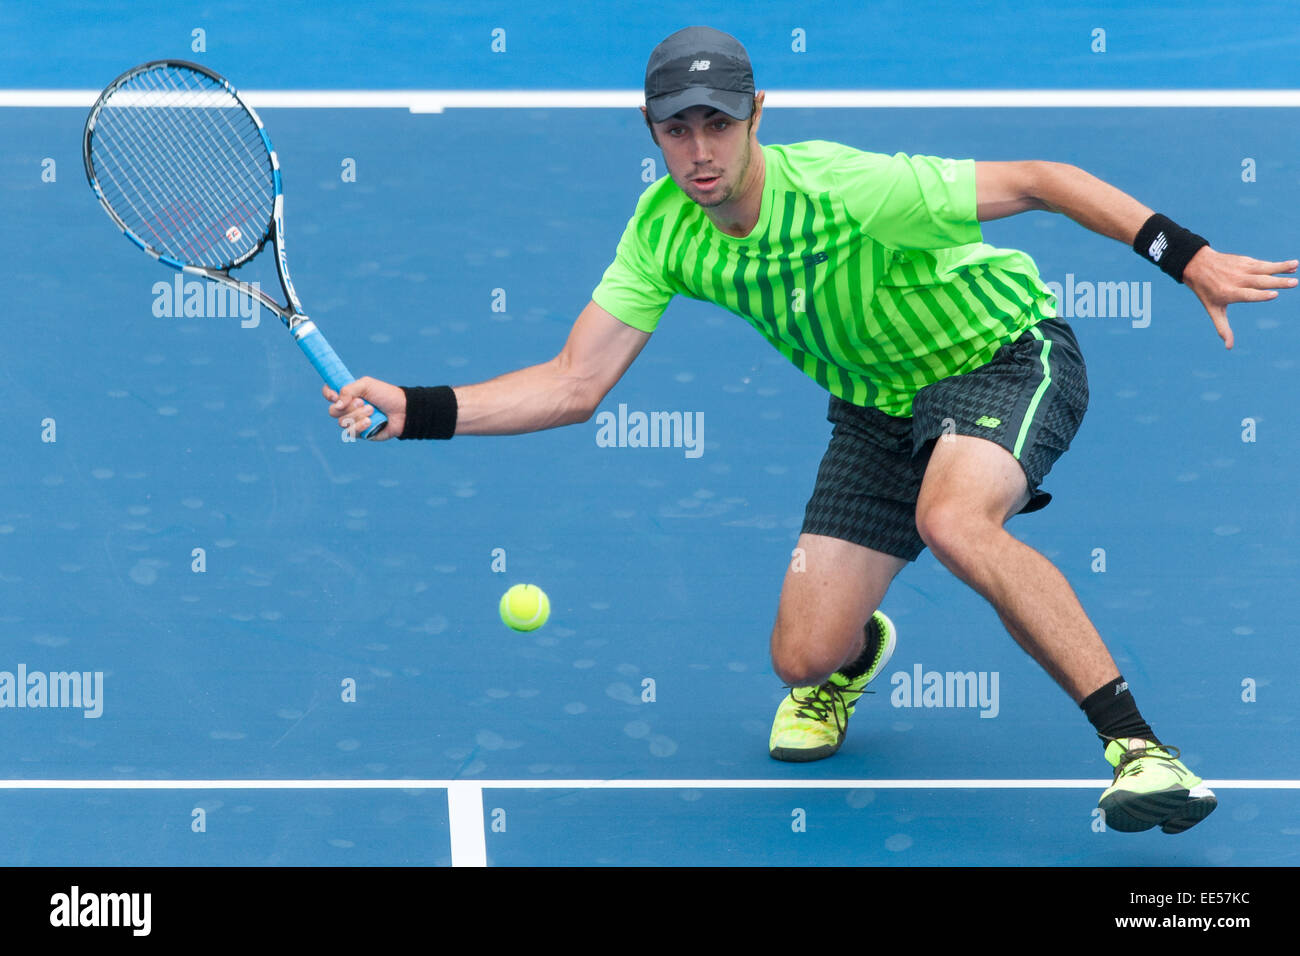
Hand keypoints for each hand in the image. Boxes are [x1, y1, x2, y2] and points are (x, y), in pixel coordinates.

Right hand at [322, 376, 405, 439]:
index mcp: (349, 395)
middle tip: (362, 402)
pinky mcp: (360, 433)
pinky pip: (350, 432)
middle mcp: (349, 409)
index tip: (334, 396)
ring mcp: (354, 422)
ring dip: (357, 415)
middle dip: (348, 407)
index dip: (328, 395)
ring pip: (342, 423)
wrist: (402, 410)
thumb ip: (348, 390)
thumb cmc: (386, 395)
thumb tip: (336, 404)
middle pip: (332, 411)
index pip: (329, 394)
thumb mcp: (366, 385)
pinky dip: (360, 426)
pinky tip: (370, 422)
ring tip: (372, 410)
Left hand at [1182, 248, 1296, 348]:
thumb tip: (1228, 347)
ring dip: (1281, 268)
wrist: (1198, 265)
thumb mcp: (1213, 310)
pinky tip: (1290, 266)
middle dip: (1277, 282)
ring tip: (1295, 267)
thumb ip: (1223, 327)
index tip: (1275, 294)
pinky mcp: (1245, 261)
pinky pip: (1262, 264)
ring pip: (1263, 269)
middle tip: (1294, 283)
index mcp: (1228, 293)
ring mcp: (1241, 269)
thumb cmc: (1207, 292)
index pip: (1247, 294)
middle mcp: (1236, 280)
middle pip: (1259, 281)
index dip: (1260, 295)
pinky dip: (1276, 265)